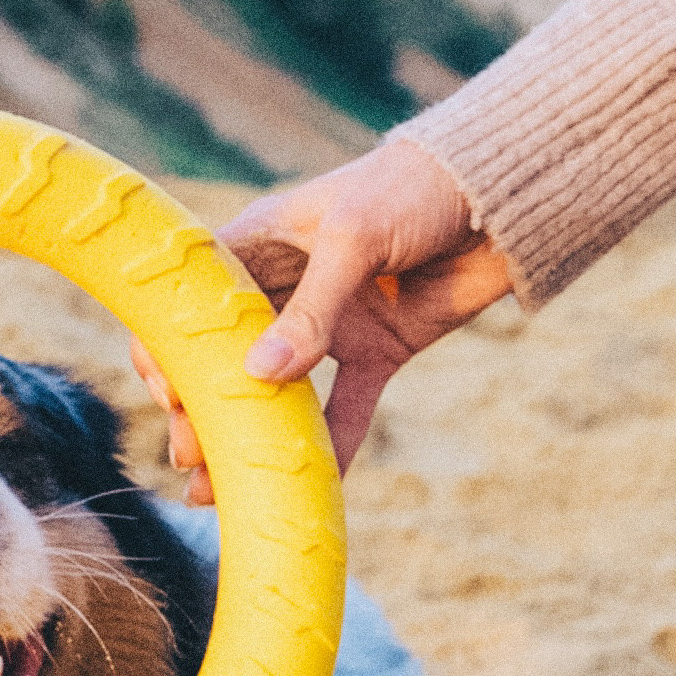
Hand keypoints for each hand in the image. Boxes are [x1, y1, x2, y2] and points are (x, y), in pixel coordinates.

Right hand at [134, 138, 513, 504]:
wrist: (506, 192)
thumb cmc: (414, 186)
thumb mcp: (354, 237)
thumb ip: (310, 310)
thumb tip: (258, 376)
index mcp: (257, 247)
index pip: (192, 304)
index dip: (169, 348)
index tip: (170, 394)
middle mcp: (284, 290)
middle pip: (225, 358)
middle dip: (200, 408)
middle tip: (188, 454)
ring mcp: (330, 326)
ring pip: (277, 394)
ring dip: (251, 438)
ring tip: (215, 488)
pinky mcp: (378, 352)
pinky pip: (346, 409)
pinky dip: (331, 448)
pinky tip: (309, 489)